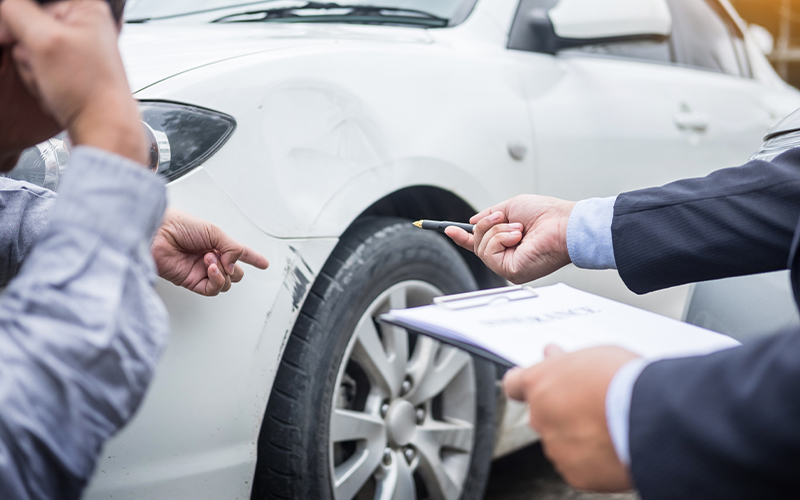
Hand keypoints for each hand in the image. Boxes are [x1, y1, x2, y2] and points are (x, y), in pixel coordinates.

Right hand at [0, 0, 146, 163]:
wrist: (102, 128)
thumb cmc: (90, 91)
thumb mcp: (44, 41)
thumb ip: (17, 11)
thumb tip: (8, 7)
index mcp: (86, 9)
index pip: (29, 4)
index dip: (18, 25)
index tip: (18, 42)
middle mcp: (85, 27)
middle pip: (30, 29)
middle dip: (29, 54)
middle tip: (48, 69)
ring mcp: (78, 51)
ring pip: (31, 52)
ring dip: (34, 71)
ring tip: (55, 83)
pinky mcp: (72, 71)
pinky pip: (40, 70)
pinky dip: (41, 82)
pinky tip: (57, 91)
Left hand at [152, 209, 269, 296]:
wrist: (157, 234)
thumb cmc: (178, 225)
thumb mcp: (213, 231)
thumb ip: (232, 248)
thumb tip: (236, 266)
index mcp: (216, 243)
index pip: (239, 253)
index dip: (253, 258)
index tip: (264, 263)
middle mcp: (210, 258)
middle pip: (235, 273)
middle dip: (235, 267)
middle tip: (224, 258)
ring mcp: (201, 271)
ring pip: (226, 283)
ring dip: (223, 272)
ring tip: (210, 259)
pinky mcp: (192, 282)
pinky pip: (212, 289)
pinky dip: (216, 280)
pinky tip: (210, 269)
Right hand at [445, 195, 575, 283]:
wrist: (564, 224)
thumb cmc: (547, 214)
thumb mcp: (511, 207)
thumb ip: (490, 215)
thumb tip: (472, 223)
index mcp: (509, 243)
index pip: (482, 244)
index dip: (464, 237)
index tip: (449, 229)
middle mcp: (508, 257)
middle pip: (477, 243)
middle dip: (487, 226)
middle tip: (504, 218)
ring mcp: (509, 266)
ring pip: (481, 247)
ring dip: (497, 230)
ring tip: (518, 229)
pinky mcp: (511, 272)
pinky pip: (489, 253)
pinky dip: (500, 238)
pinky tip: (518, 237)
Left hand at [503, 345, 639, 491]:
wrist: (649, 418)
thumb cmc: (623, 381)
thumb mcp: (592, 355)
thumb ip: (566, 361)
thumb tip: (554, 356)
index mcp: (539, 383)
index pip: (514, 385)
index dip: (525, 386)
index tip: (535, 387)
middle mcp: (539, 416)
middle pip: (543, 414)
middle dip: (561, 410)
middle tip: (589, 404)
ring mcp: (555, 447)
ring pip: (561, 440)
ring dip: (577, 435)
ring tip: (609, 426)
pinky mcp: (574, 473)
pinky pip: (578, 465)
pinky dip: (591, 459)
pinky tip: (612, 446)